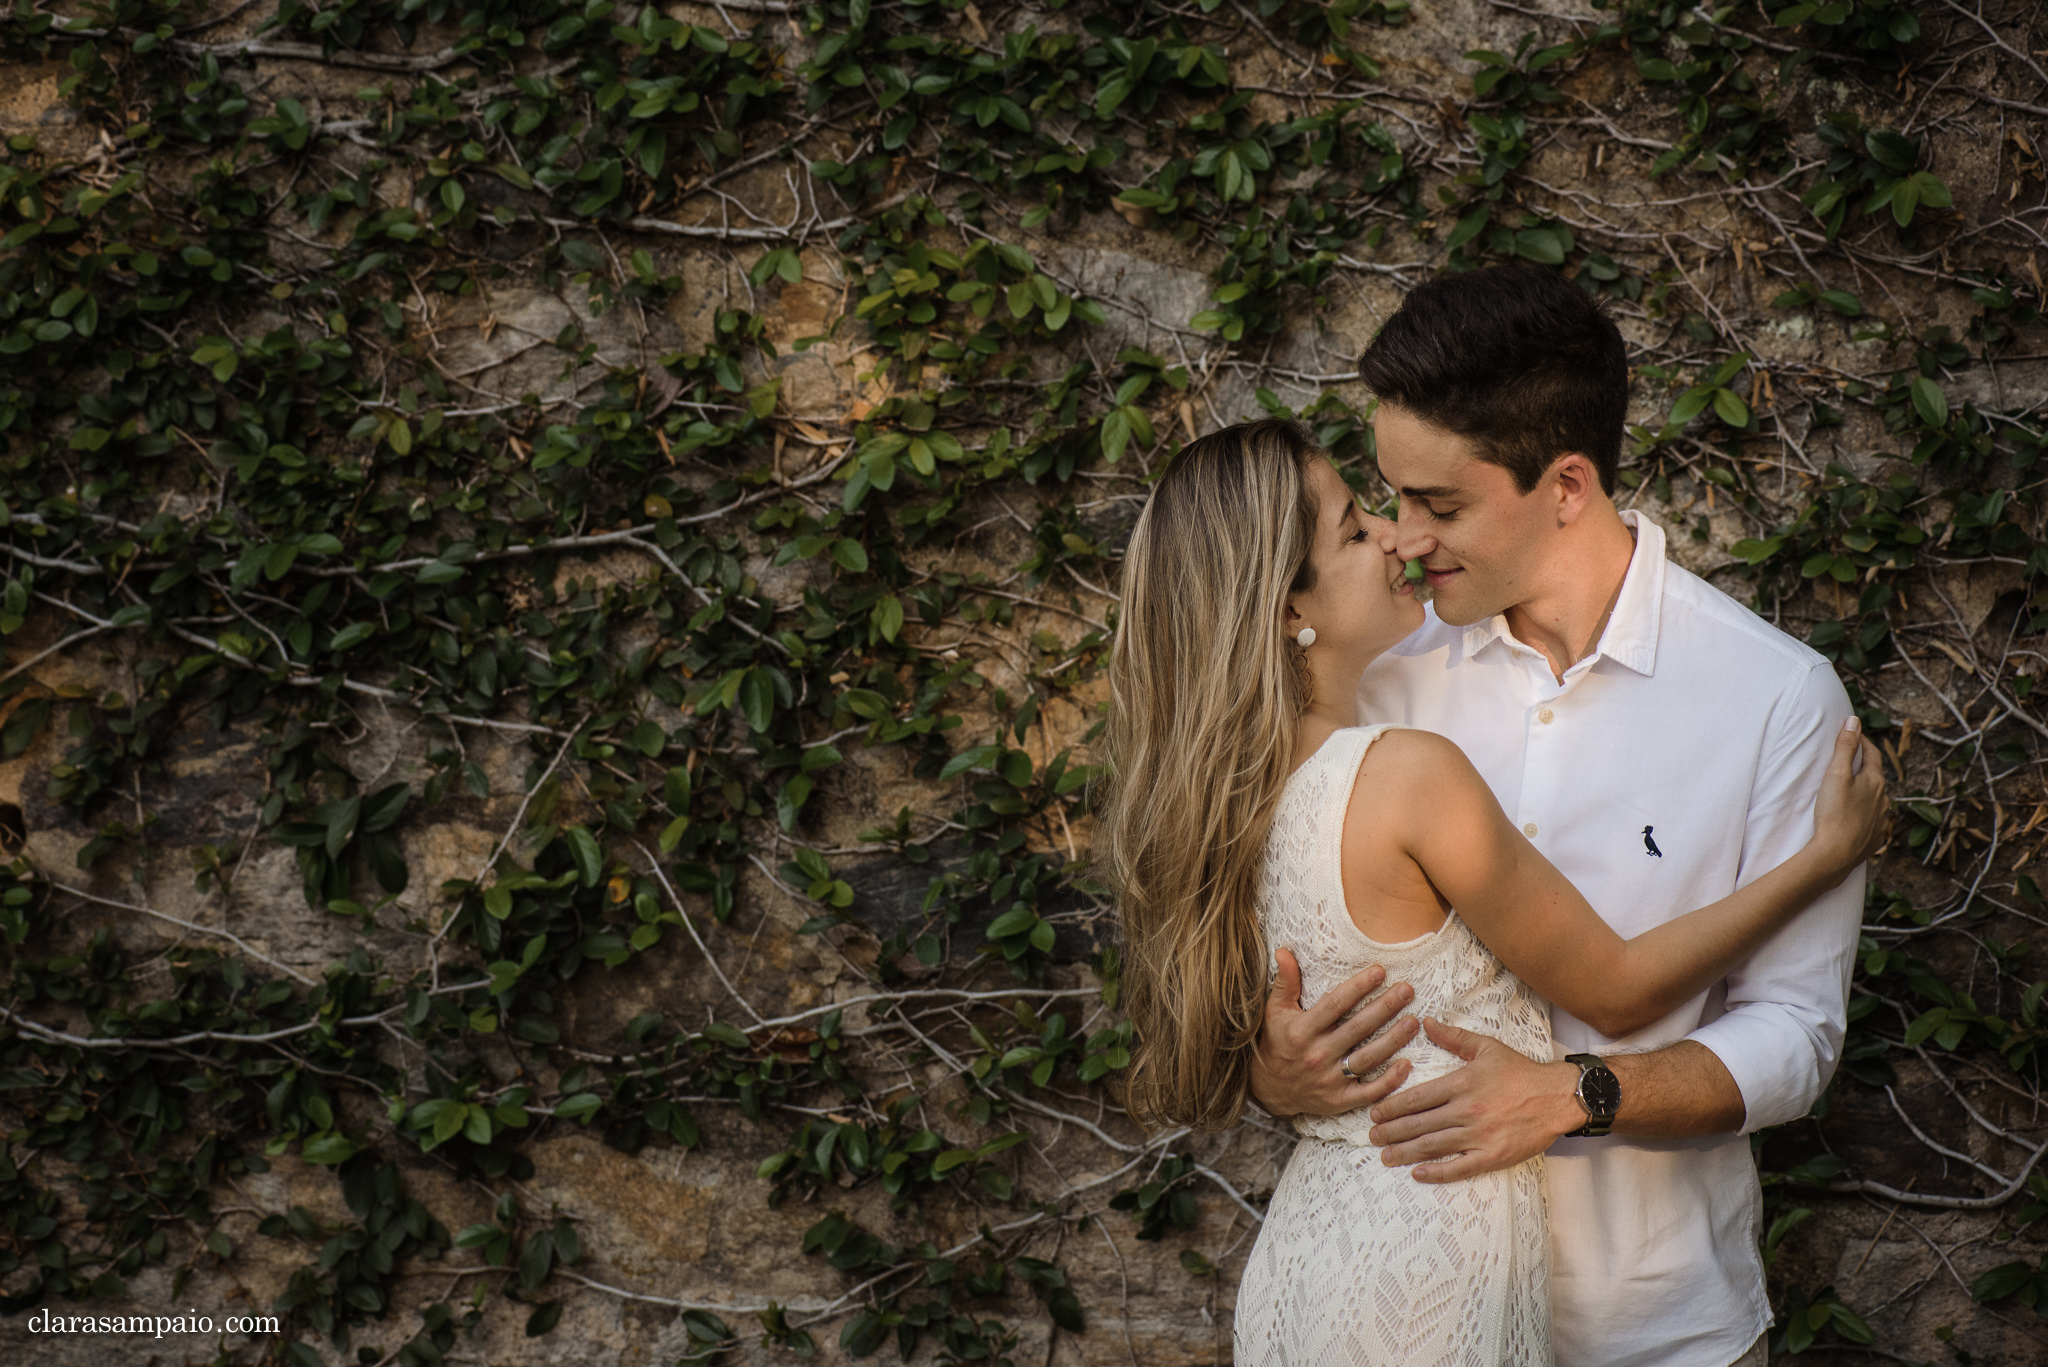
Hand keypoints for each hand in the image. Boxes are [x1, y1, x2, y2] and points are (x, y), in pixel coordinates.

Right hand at [1248, 947, 1418, 1118]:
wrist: (1269, 1089)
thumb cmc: (1276, 1042)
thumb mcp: (1274, 1011)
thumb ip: (1284, 982)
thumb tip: (1284, 951)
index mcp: (1301, 1031)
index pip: (1334, 1005)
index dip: (1358, 987)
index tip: (1380, 971)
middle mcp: (1316, 1055)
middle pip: (1357, 1028)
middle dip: (1384, 1008)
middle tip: (1407, 989)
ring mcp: (1329, 1080)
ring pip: (1367, 1058)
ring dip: (1392, 1040)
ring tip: (1413, 1022)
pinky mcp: (1339, 1100)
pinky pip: (1368, 1091)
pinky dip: (1389, 1081)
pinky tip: (1407, 1064)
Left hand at [1365, 1019, 1583, 1180]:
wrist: (1557, 1097)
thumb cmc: (1521, 1071)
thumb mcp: (1486, 1047)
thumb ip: (1453, 1037)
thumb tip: (1425, 1022)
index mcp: (1462, 1083)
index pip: (1417, 1097)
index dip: (1392, 1107)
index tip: (1374, 1113)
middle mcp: (1467, 1110)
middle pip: (1419, 1124)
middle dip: (1391, 1131)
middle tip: (1371, 1137)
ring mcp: (1480, 1135)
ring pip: (1433, 1146)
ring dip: (1405, 1152)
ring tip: (1385, 1156)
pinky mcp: (1493, 1155)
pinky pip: (1459, 1168)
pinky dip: (1437, 1173)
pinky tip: (1418, 1173)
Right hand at [1812, 718, 1888, 874]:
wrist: (1836, 854)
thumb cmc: (1834, 813)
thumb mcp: (1836, 774)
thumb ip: (1845, 747)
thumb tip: (1854, 720)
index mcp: (1875, 782)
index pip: (1872, 755)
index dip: (1863, 743)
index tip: (1854, 736)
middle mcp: (1884, 800)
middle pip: (1875, 777)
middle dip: (1864, 767)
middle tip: (1849, 762)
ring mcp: (1881, 820)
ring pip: (1875, 799)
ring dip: (1865, 791)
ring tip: (1849, 790)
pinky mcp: (1874, 837)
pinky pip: (1872, 820)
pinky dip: (1864, 813)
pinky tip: (1854, 816)